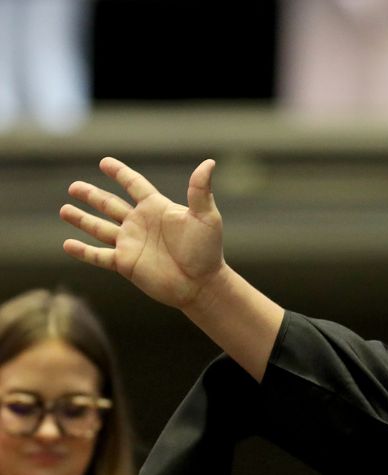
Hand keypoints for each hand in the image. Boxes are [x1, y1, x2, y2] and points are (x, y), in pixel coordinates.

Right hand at [60, 157, 225, 309]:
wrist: (201, 284)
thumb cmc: (207, 250)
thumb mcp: (205, 217)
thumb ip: (200, 191)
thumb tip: (209, 162)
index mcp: (157, 208)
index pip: (134, 185)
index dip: (120, 173)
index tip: (105, 162)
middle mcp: (141, 224)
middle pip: (110, 205)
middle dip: (92, 195)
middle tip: (73, 186)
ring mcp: (131, 243)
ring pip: (100, 228)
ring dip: (82, 219)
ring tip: (64, 209)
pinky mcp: (125, 263)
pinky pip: (98, 255)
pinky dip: (82, 251)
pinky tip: (67, 244)